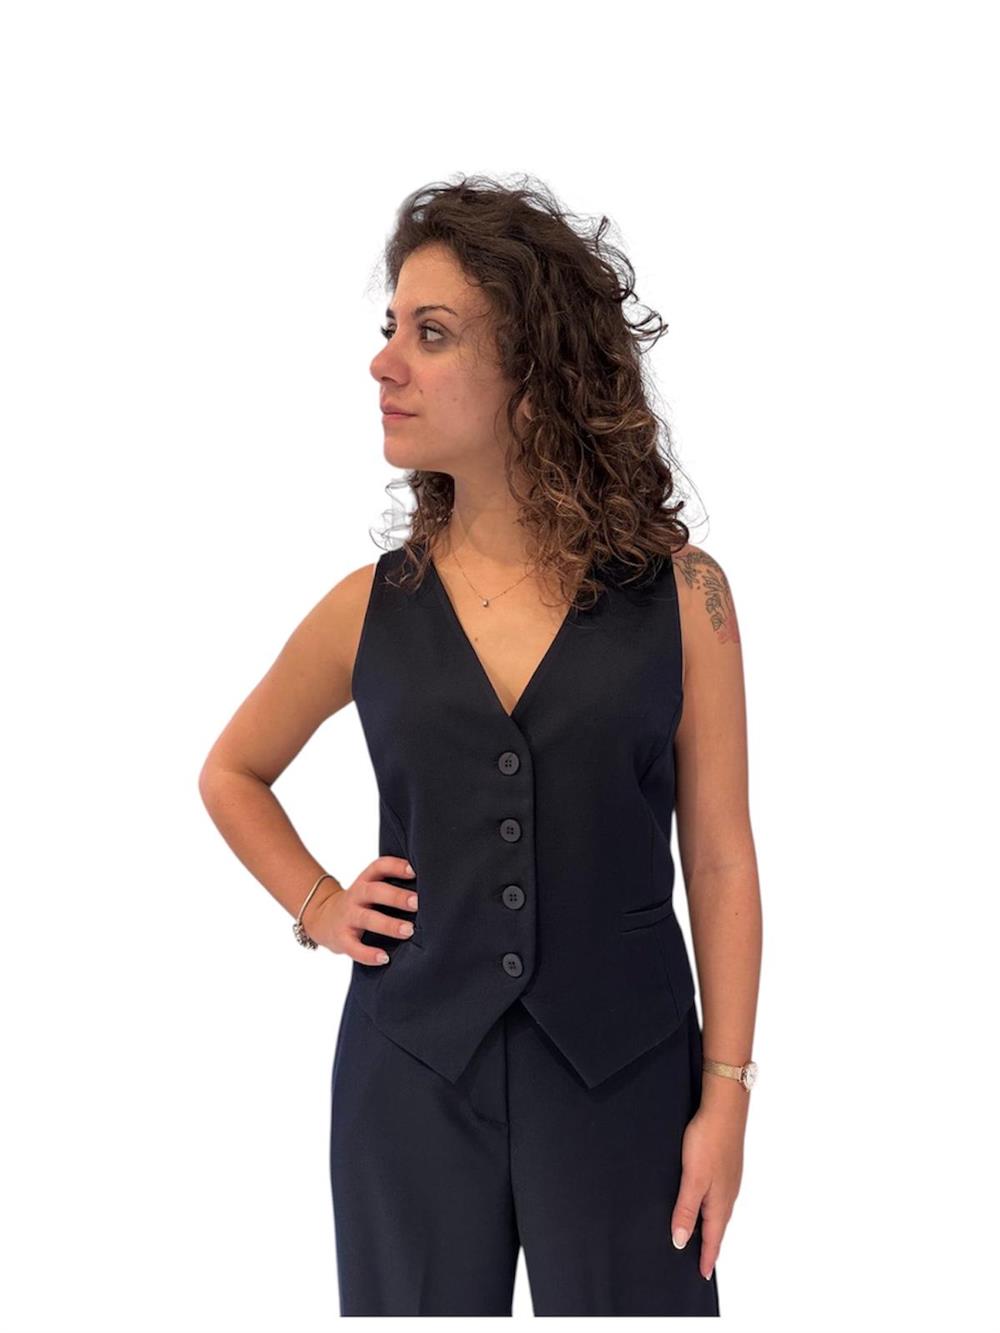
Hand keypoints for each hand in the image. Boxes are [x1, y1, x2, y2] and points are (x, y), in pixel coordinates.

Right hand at [303, 856, 418, 964]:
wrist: (322, 918)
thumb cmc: (361, 903)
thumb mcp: (371, 888)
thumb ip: (393, 885)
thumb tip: (432, 889)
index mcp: (366, 881)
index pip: (379, 867)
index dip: (396, 866)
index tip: (414, 871)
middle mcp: (356, 895)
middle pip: (375, 891)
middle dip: (396, 896)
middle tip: (417, 903)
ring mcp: (347, 917)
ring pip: (367, 918)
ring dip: (388, 924)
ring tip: (409, 931)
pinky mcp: (341, 938)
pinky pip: (353, 947)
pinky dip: (368, 954)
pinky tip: (384, 958)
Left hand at [669, 1099, 745, 1280]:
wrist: (724, 1108)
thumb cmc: (709, 1141)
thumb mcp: (692, 1179)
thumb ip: (686, 1210)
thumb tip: (681, 1242)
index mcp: (720, 1202)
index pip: (713, 1238)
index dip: (707, 1257)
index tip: (703, 1276)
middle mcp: (727, 1194)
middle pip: (718, 1227)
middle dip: (710, 1245)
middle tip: (701, 1262)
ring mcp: (728, 1180)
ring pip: (718, 1211)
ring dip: (710, 1226)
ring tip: (701, 1238)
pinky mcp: (725, 1166)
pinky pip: (718, 1196)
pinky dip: (710, 1208)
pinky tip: (703, 1202)